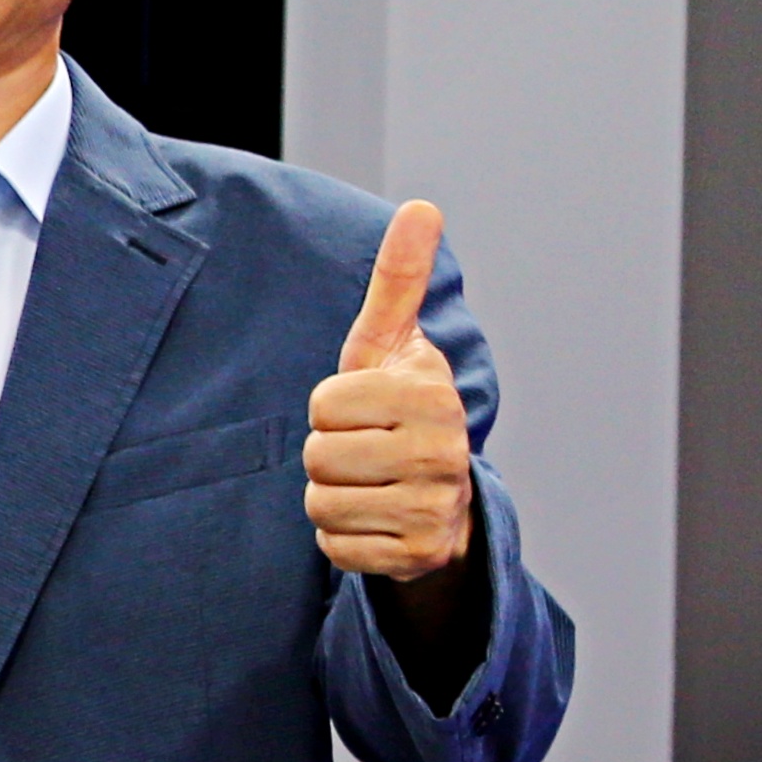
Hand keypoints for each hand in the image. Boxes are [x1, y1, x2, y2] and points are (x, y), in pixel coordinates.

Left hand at [304, 200, 477, 584]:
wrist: (439, 495)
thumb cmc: (398, 408)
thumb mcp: (391, 344)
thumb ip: (398, 279)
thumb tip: (421, 206)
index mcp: (431, 394)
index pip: (324, 404)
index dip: (329, 407)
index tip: (363, 409)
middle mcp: (444, 452)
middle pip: (317, 456)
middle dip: (327, 455)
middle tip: (363, 450)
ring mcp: (436, 507)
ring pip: (322, 504)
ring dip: (331, 497)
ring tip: (368, 484)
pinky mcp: (419, 555)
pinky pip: (336, 548)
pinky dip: (342, 539)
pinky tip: (375, 521)